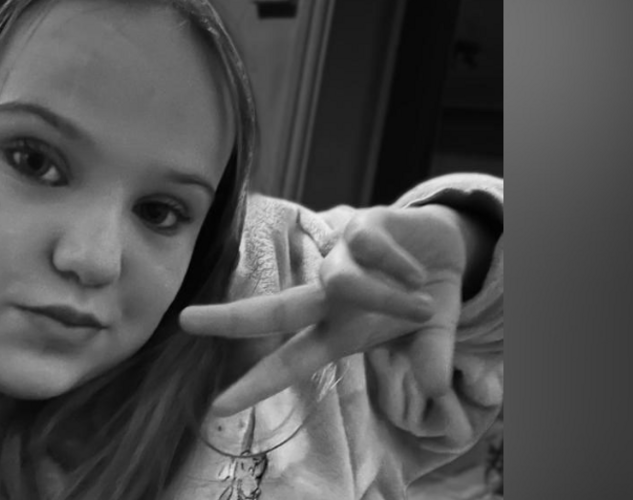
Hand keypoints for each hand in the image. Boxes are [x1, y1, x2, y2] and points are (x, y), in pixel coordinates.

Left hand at [180, 205, 466, 416]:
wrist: (447, 248)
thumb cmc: (423, 298)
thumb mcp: (430, 335)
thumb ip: (430, 358)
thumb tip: (438, 386)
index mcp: (337, 333)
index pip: (289, 364)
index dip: (255, 386)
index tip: (216, 407)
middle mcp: (328, 299)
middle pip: (272, 311)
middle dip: (229, 318)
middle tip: (185, 320)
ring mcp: (338, 260)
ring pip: (343, 282)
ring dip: (387, 300)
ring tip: (424, 305)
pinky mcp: (356, 226)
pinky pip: (371, 250)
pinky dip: (402, 267)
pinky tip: (420, 272)